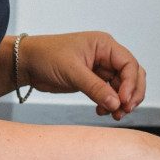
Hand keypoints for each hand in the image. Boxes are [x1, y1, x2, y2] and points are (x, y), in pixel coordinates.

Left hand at [20, 32, 146, 119]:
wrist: (27, 63)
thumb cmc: (46, 56)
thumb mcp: (72, 71)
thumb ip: (95, 88)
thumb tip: (117, 103)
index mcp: (104, 45)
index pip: (129, 64)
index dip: (131, 84)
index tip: (124, 101)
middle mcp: (106, 55)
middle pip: (132, 76)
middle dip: (131, 95)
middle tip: (123, 111)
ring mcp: (101, 68)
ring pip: (123, 87)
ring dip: (121, 102)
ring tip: (113, 115)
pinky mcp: (93, 80)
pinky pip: (110, 93)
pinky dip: (110, 104)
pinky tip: (101, 111)